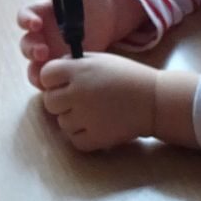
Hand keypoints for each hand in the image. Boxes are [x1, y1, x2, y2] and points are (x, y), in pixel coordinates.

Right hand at [17, 0, 140, 88]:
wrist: (108, 13)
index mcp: (40, 14)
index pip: (25, 17)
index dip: (27, 20)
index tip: (36, 24)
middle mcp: (41, 35)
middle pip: (26, 45)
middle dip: (31, 49)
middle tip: (42, 52)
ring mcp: (51, 52)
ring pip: (33, 65)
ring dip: (35, 69)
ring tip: (44, 74)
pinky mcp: (63, 65)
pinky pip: (50, 77)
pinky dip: (50, 81)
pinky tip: (57, 83)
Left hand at [38, 53, 158, 151]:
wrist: (154, 101)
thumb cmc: (128, 77)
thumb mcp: (100, 60)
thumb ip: (75, 65)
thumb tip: (51, 75)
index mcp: (79, 70)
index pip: (46, 75)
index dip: (53, 81)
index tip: (63, 84)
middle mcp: (78, 92)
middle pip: (49, 102)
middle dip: (61, 102)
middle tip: (80, 101)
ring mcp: (85, 117)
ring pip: (62, 123)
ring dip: (74, 120)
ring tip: (95, 113)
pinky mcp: (94, 137)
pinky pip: (74, 140)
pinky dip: (83, 136)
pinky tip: (98, 126)